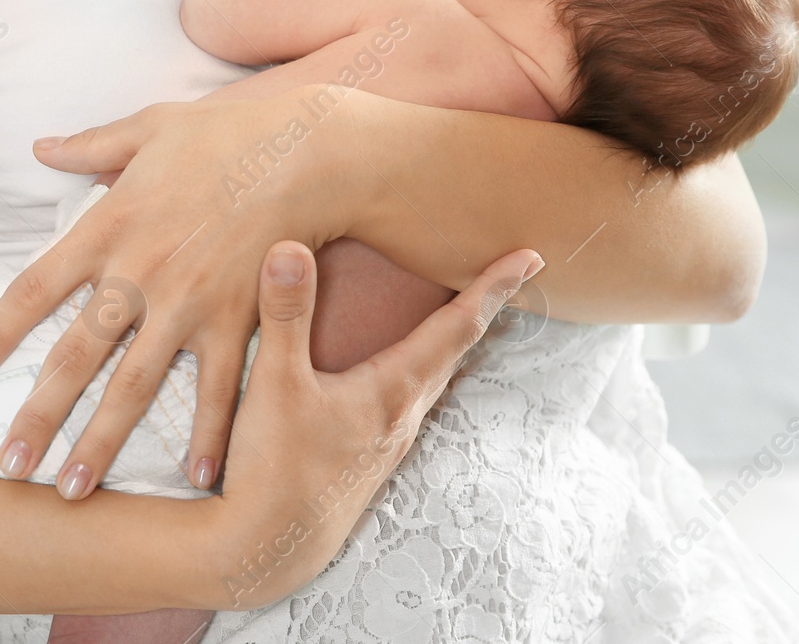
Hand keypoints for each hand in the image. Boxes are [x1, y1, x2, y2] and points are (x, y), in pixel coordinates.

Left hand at [0, 89, 366, 496]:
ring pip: (133, 386)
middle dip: (38, 415)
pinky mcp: (237, 319)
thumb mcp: (150, 126)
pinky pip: (217, 388)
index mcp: (109, 225)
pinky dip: (207, 434)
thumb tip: (40, 146)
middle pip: (74, 355)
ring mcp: (188, 303)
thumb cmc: (228, 133)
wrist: (306, 151)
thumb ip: (91, 145)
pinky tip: (195, 478)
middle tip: (9, 464)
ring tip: (72, 490)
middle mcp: (139, 273)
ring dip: (100, 442)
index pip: (35, 288)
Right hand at [205, 240, 540, 607]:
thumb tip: (289, 247)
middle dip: (484, 307)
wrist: (265, 551)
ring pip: (435, 376)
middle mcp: (402, 415)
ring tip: (467, 310)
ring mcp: (387, 440)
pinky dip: (424, 366)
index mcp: (392, 391)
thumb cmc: (272, 470)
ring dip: (454, 339)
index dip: (493, 287)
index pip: (458, 327)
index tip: (532, 256)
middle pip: (457, 350)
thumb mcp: (273, 384)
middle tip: (511, 272)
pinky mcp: (368, 457)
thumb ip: (285, 315)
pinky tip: (406, 367)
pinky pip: (412, 396)